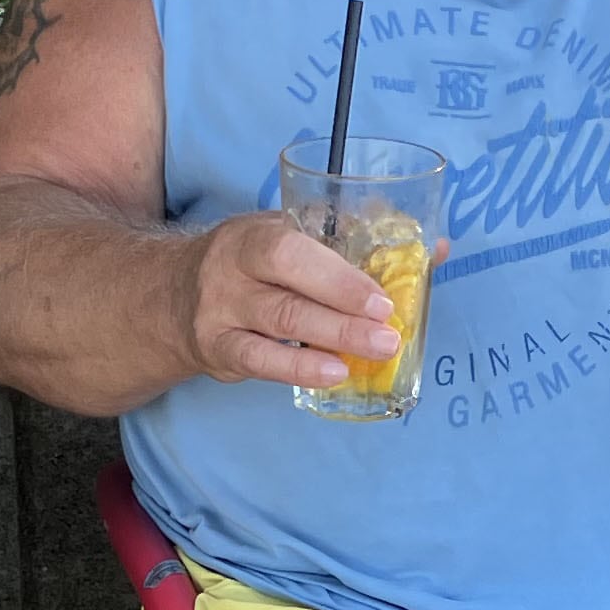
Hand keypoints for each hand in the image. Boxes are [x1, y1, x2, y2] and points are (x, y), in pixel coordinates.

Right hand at [183, 210, 400, 390]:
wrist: (173, 295)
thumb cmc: (251, 264)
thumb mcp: (287, 237)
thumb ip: (352, 243)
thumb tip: (436, 250)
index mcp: (254, 235)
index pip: (291, 250)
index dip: (338, 276)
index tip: (381, 297)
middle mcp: (232, 271)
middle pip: (288, 291)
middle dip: (344, 312)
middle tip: (388, 332)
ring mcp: (221, 313)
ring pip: (278, 326)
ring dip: (332, 341)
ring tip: (376, 352)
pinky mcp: (219, 349)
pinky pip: (259, 362)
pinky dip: (298, 369)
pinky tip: (333, 374)